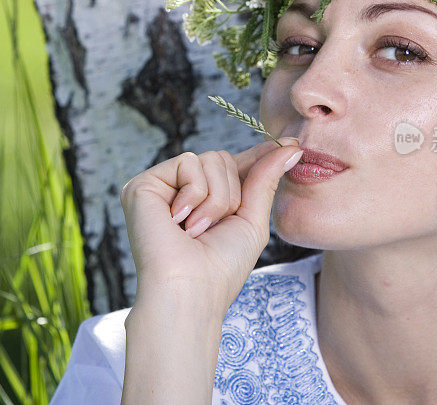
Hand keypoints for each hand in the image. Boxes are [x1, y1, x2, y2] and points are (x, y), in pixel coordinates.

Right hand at [120, 137, 302, 315]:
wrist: (190, 292)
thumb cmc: (220, 269)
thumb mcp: (252, 221)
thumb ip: (265, 179)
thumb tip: (292, 147)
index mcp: (203, 200)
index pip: (233, 166)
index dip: (260, 155)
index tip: (293, 143)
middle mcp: (179, 191)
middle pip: (223, 158)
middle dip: (232, 193)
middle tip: (214, 228)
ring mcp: (160, 187)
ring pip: (209, 159)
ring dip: (215, 199)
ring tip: (196, 230)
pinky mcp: (143, 185)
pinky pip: (187, 163)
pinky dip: (194, 193)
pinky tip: (179, 221)